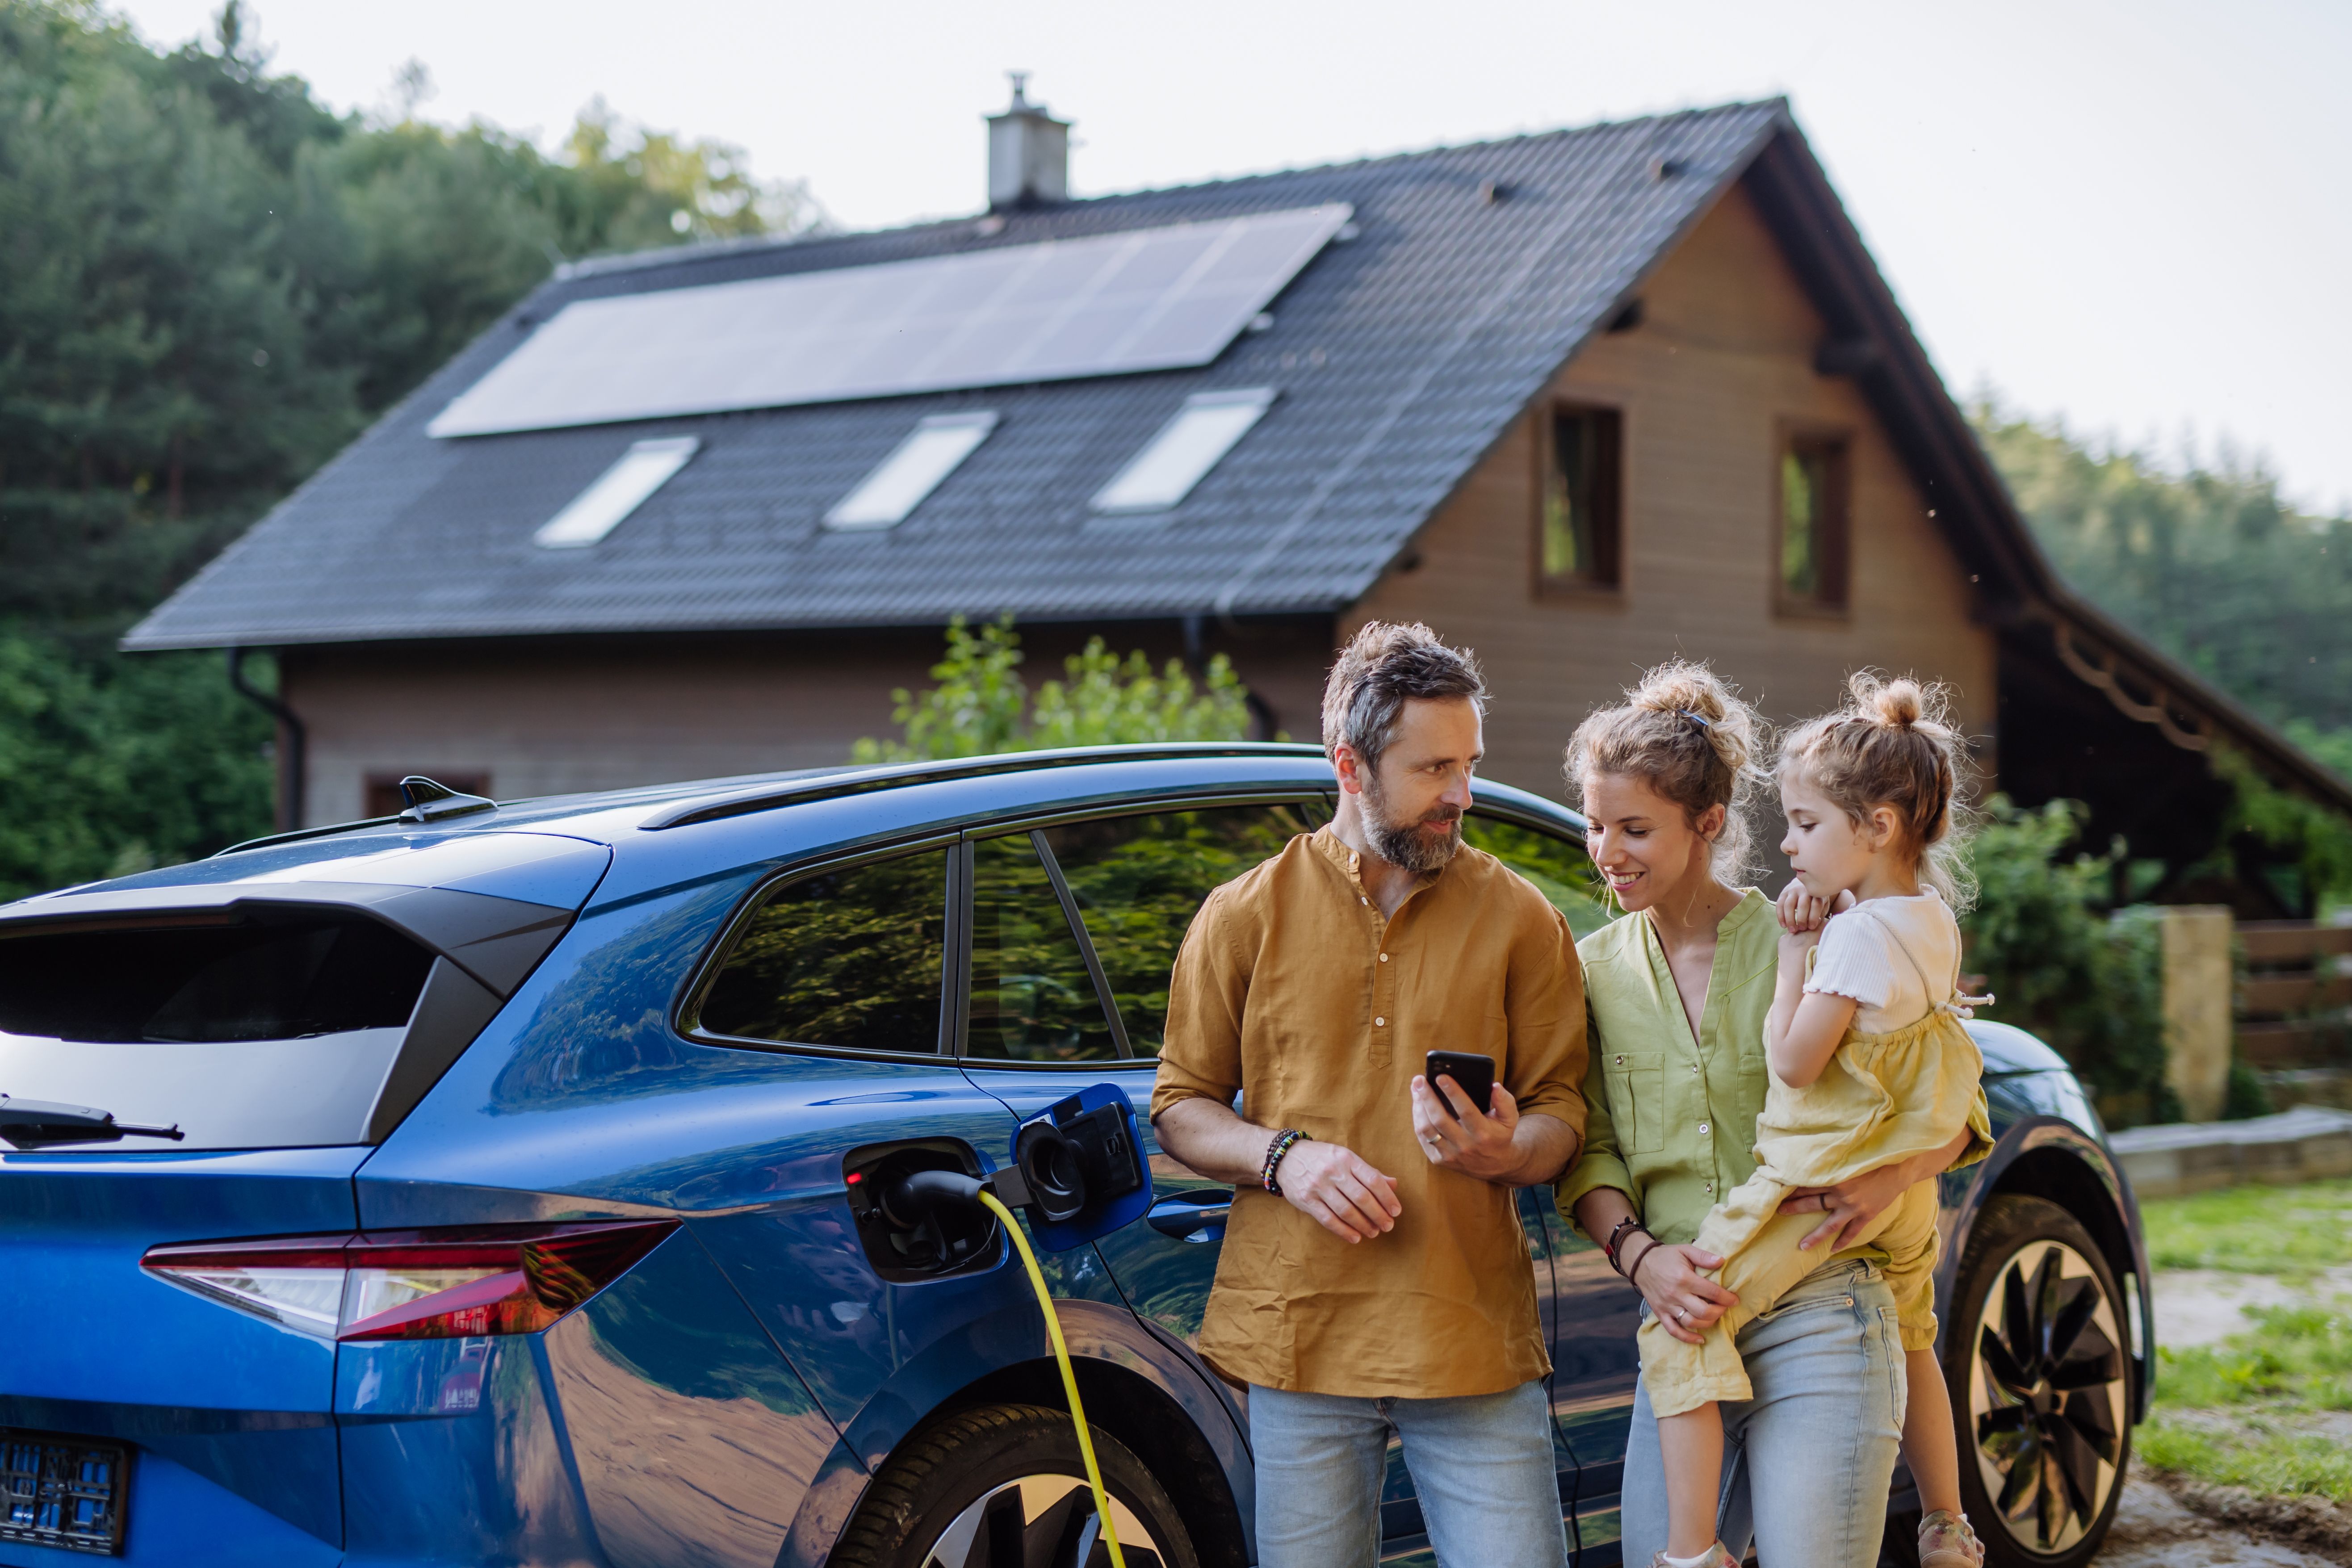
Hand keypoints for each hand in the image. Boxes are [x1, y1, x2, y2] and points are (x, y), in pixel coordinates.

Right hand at [1274, 1139, 1400, 1242]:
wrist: (1286, 1157)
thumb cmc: (1323, 1158)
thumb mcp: (1346, 1157)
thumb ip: (1369, 1172)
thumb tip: (1394, 1184)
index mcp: (1346, 1158)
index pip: (1373, 1180)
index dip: (1387, 1198)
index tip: (1396, 1211)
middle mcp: (1333, 1171)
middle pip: (1361, 1198)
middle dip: (1378, 1215)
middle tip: (1388, 1226)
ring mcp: (1318, 1186)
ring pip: (1346, 1211)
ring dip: (1363, 1225)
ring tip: (1373, 1232)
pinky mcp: (1307, 1200)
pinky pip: (1328, 1219)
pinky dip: (1344, 1231)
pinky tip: (1355, 1237)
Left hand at [1410, 1075, 1523, 1181]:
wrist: (1494, 1165)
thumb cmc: (1499, 1135)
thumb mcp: (1509, 1119)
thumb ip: (1504, 1101)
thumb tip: (1494, 1086)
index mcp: (1482, 1133)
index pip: (1465, 1110)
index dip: (1453, 1093)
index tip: (1441, 1076)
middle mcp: (1465, 1145)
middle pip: (1440, 1119)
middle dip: (1427, 1097)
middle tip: (1419, 1080)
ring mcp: (1450, 1154)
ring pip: (1427, 1129)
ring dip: (1418, 1107)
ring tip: (1416, 1089)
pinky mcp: (1439, 1160)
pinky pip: (1423, 1139)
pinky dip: (1418, 1120)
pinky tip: (1417, 1105)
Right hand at [1626, 1237, 1737, 1344]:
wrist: (1640, 1263)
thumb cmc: (1666, 1256)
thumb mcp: (1685, 1250)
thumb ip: (1703, 1256)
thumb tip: (1721, 1261)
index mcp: (1684, 1278)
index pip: (1711, 1292)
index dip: (1727, 1298)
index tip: (1734, 1300)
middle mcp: (1676, 1294)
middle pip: (1703, 1311)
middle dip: (1719, 1311)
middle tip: (1724, 1307)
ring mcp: (1667, 1306)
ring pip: (1691, 1322)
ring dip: (1708, 1322)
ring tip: (1714, 1316)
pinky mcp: (1660, 1313)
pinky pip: (1674, 1330)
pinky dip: (1687, 1338)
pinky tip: (1700, 1339)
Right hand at [1775, 880, 1853, 935]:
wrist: (1805, 885)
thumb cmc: (1816, 900)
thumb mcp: (1822, 904)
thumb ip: (1820, 913)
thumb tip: (1816, 924)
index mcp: (1817, 893)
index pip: (1816, 905)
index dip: (1813, 917)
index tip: (1811, 928)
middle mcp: (1804, 890)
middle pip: (1802, 905)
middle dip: (1801, 919)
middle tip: (1801, 929)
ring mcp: (1793, 890)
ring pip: (1789, 905)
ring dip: (1789, 919)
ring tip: (1792, 930)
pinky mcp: (1783, 893)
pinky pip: (1780, 905)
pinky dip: (1780, 916)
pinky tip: (1783, 925)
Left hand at [1778, 1158, 1913, 1251]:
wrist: (1897, 1168)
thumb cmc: (1870, 1158)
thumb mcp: (1846, 1157)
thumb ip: (1828, 1162)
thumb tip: (1808, 1159)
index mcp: (1833, 1177)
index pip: (1806, 1184)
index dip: (1790, 1188)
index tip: (1777, 1190)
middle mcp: (1841, 1194)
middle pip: (1812, 1203)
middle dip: (1793, 1208)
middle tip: (1778, 1212)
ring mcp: (1854, 1207)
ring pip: (1829, 1225)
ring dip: (1815, 1236)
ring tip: (1802, 1246)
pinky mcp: (1866, 1215)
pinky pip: (1851, 1232)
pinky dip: (1842, 1242)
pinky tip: (1832, 1250)